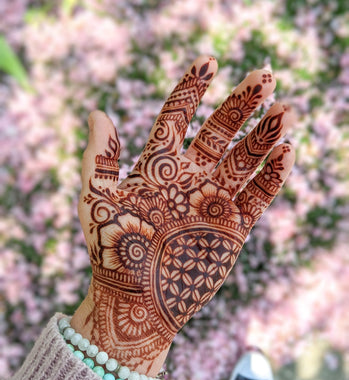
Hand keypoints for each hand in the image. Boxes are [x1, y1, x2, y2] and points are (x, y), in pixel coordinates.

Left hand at [71, 55, 294, 377]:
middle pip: (220, 131)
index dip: (192, 89)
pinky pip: (257, 197)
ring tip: (285, 111)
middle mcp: (190, 178)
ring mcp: (213, 201)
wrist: (134, 302)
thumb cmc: (110, 252)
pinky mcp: (233, 228)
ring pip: (245, 160)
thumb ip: (100, 158)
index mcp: (158, 167)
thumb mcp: (96, 201)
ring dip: (266, 135)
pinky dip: (272, 176)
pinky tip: (286, 153)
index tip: (208, 61)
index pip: (177, 118)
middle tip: (264, 76)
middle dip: (242, 103)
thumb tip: (98, 113)